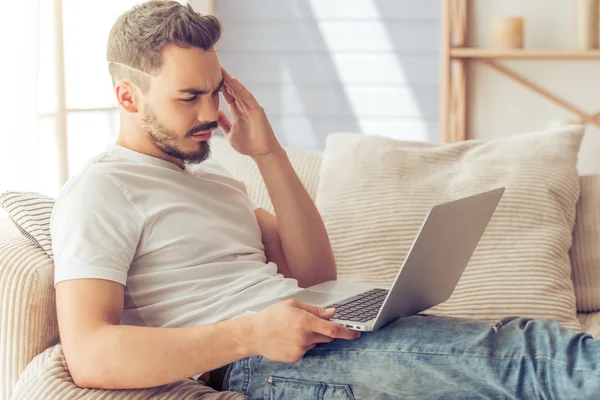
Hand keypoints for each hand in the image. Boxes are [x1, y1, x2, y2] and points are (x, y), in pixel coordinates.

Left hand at [217, 68, 283, 158]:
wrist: (261, 154)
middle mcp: (245, 107)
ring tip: (220, 70)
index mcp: (238, 112)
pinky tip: (233, 80)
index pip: (227, 95)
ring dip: (229, 80)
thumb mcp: (230, 133)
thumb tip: (214, 113)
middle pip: (232, 90)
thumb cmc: (248, 145)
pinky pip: (248, 97)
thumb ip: (223, 123)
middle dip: (223, 79)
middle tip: (212, 67)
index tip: (208, 76)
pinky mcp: (257, 110)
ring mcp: (251, 108)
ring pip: (239, 91)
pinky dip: (240, 88)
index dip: (219, 86)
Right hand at [246, 299, 360, 362]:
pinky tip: (290, 338)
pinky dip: (303, 344)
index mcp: (305, 321)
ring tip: (294, 330)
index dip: (347, 332)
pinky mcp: (296, 357)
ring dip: (312, 337)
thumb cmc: (272, 316)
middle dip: (325, 330)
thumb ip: (315, 309)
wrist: (254, 334)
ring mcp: (300, 349)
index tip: (357, 333)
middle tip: (311, 324)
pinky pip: (307, 349)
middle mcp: (305, 337)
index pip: (333, 329)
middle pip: (327, 336)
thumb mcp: (292, 305)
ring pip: (316, 343)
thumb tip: (332, 312)